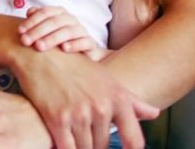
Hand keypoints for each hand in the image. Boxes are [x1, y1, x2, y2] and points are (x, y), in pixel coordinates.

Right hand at [14, 50, 158, 148]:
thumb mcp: (107, 80)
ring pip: (85, 148)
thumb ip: (132, 101)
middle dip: (95, 147)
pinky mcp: (57, 118)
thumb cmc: (75, 66)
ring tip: (75, 140)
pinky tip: (62, 145)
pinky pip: (66, 147)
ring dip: (80, 148)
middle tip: (87, 140)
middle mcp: (101, 107)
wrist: (40, 55)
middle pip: (103, 146)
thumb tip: (154, 113)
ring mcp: (79, 113)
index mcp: (118, 99)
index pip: (134, 140)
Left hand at [19, 6, 110, 60]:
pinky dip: (74, 44)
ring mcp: (81, 31)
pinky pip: (84, 42)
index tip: (19, 31)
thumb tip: (29, 12)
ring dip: (52, 38)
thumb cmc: (58, 41)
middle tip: (25, 41)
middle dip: (37, 31)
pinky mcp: (90, 43)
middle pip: (54, 22)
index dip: (32, 21)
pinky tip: (64, 49)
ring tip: (39, 46)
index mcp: (59, 13)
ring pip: (68, 31)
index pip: (45, 12)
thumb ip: (37, 20)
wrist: (82, 55)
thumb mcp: (46, 31)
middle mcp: (71, 20)